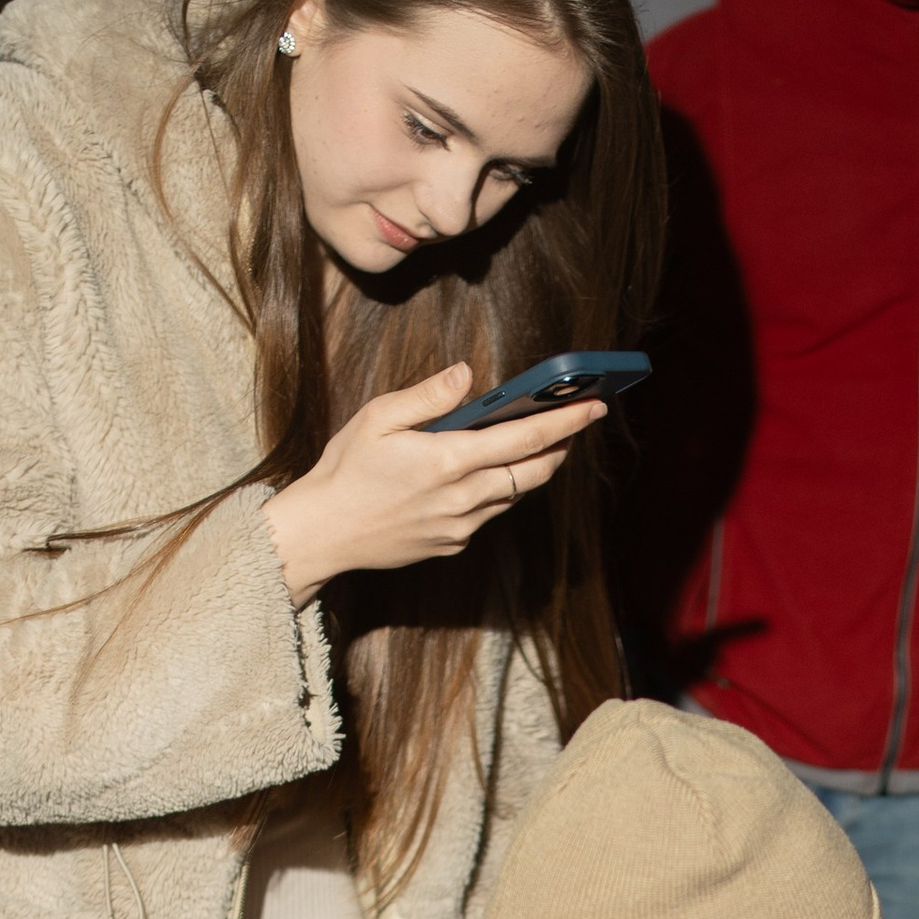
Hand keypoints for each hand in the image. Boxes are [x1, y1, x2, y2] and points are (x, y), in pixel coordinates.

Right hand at [263, 361, 604, 601]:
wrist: (324, 533)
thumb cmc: (346, 469)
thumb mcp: (378, 418)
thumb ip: (428, 396)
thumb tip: (467, 375)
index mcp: (449, 461)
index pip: (525, 438)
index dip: (566, 421)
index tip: (594, 406)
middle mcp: (464, 498)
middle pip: (533, 471)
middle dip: (562, 445)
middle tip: (578, 421)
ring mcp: (461, 526)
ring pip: (514, 493)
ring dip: (531, 468)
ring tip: (541, 442)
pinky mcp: (453, 543)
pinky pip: (488, 514)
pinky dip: (496, 490)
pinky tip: (488, 473)